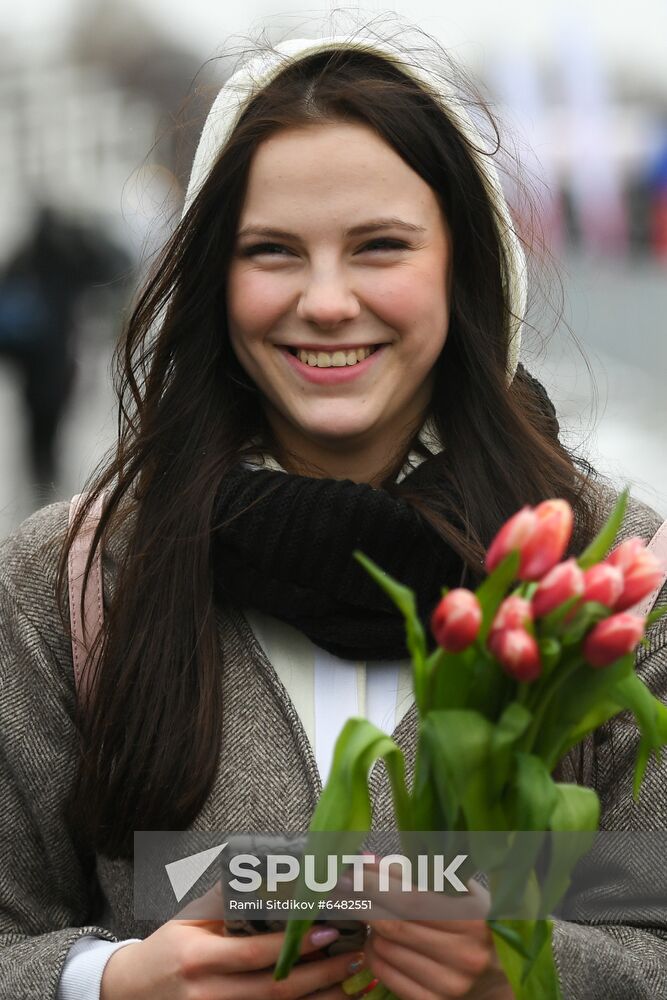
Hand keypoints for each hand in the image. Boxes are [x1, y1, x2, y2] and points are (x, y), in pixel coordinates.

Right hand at [100, 918, 360, 999]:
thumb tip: (271, 869)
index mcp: (197, 958)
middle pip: (273, 991)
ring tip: (353, 983)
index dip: (294, 945)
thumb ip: (227, 899)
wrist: (129, 994)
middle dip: (319, 975)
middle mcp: (206, 995)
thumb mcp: (189, 918)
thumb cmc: (166, 948)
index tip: (330, 930)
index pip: (254, 953)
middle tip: (354, 956)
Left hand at [348, 867, 513, 998]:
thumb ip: (427, 875)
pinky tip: (376, 939)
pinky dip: (374, 953)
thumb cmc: (481, 927)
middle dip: (363, 901)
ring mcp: (447, 986)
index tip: (357, 868)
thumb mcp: (467, 894)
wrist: (503, 980)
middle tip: (345, 884)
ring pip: (385, 950)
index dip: (378, 883)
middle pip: (394, 925)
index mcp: (474, 922)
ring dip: (368, 927)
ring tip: (366, 910)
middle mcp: (462, 957)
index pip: (412, 900)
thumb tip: (376, 861)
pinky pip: (386, 976)